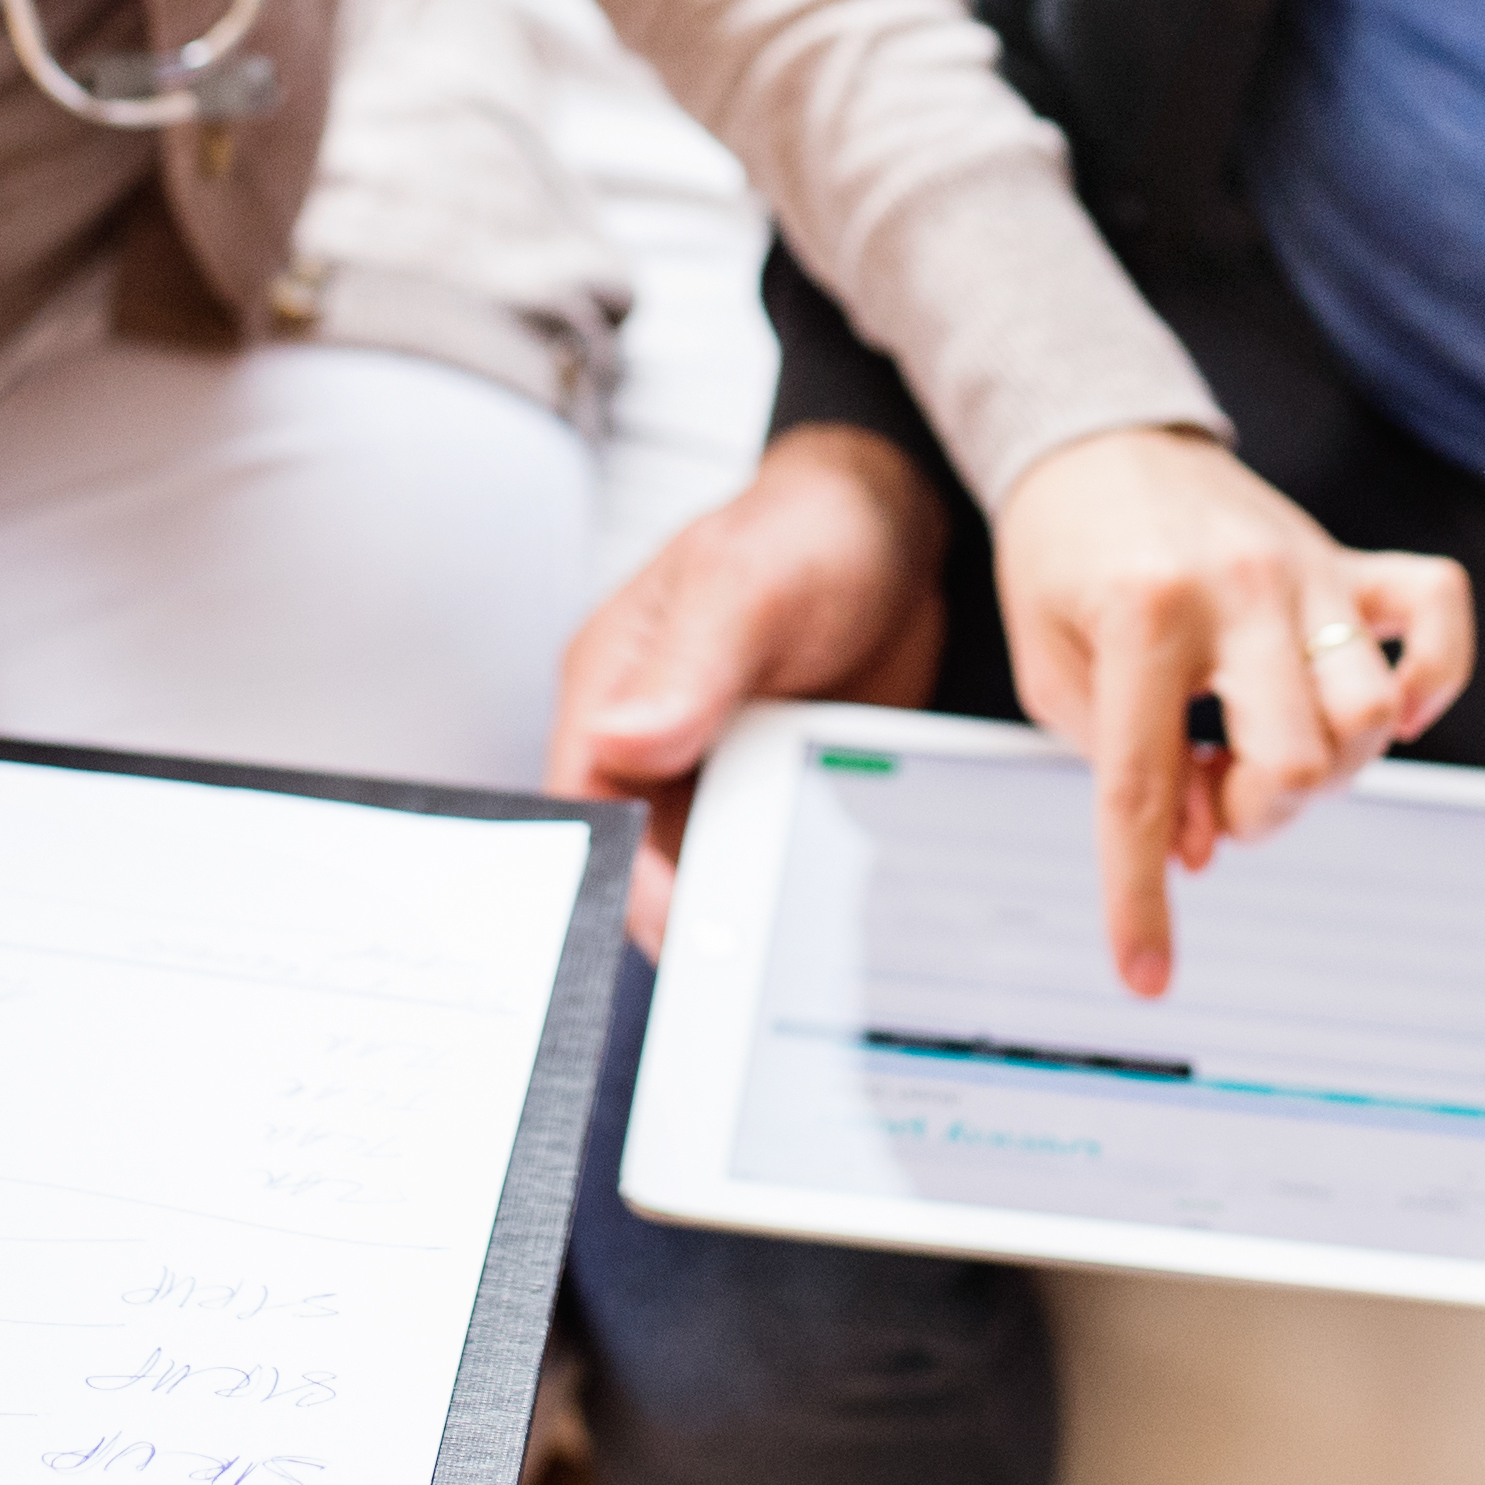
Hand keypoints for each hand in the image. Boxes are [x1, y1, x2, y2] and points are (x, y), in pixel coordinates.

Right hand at [551, 424, 950, 950]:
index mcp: (612, 684)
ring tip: (784, 945)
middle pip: (637, 853)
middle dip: (679, 909)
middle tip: (741, 959)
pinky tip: (820, 902)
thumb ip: (688, 665)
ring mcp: (710, 764)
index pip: (584, 808)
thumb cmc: (808, 527)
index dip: (619, 876)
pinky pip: (760, 851)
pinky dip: (781, 880)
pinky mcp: (767, 784)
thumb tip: (623, 738)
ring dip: (735, 902)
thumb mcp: (748, 586)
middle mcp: (649, 733)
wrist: (899, 526)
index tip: (677, 930)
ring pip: (699, 866)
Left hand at [989, 427, 1471, 996]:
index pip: (1144, 789)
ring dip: (1326, 766)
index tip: (1144, 975)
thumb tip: (1199, 846)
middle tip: (1210, 790)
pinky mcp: (1348, 558)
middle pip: (1296, 760)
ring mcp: (1305, 570)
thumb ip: (1122, 762)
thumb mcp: (1052, 669)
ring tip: (1264, 746)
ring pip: (1370, 712)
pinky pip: (1438, 612)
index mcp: (1142, 618)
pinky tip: (1392, 710)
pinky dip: (1434, 675)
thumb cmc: (1061, 560)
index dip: (1141, 896)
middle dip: (1254, 815)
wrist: (1097, 441)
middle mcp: (1237, 591)